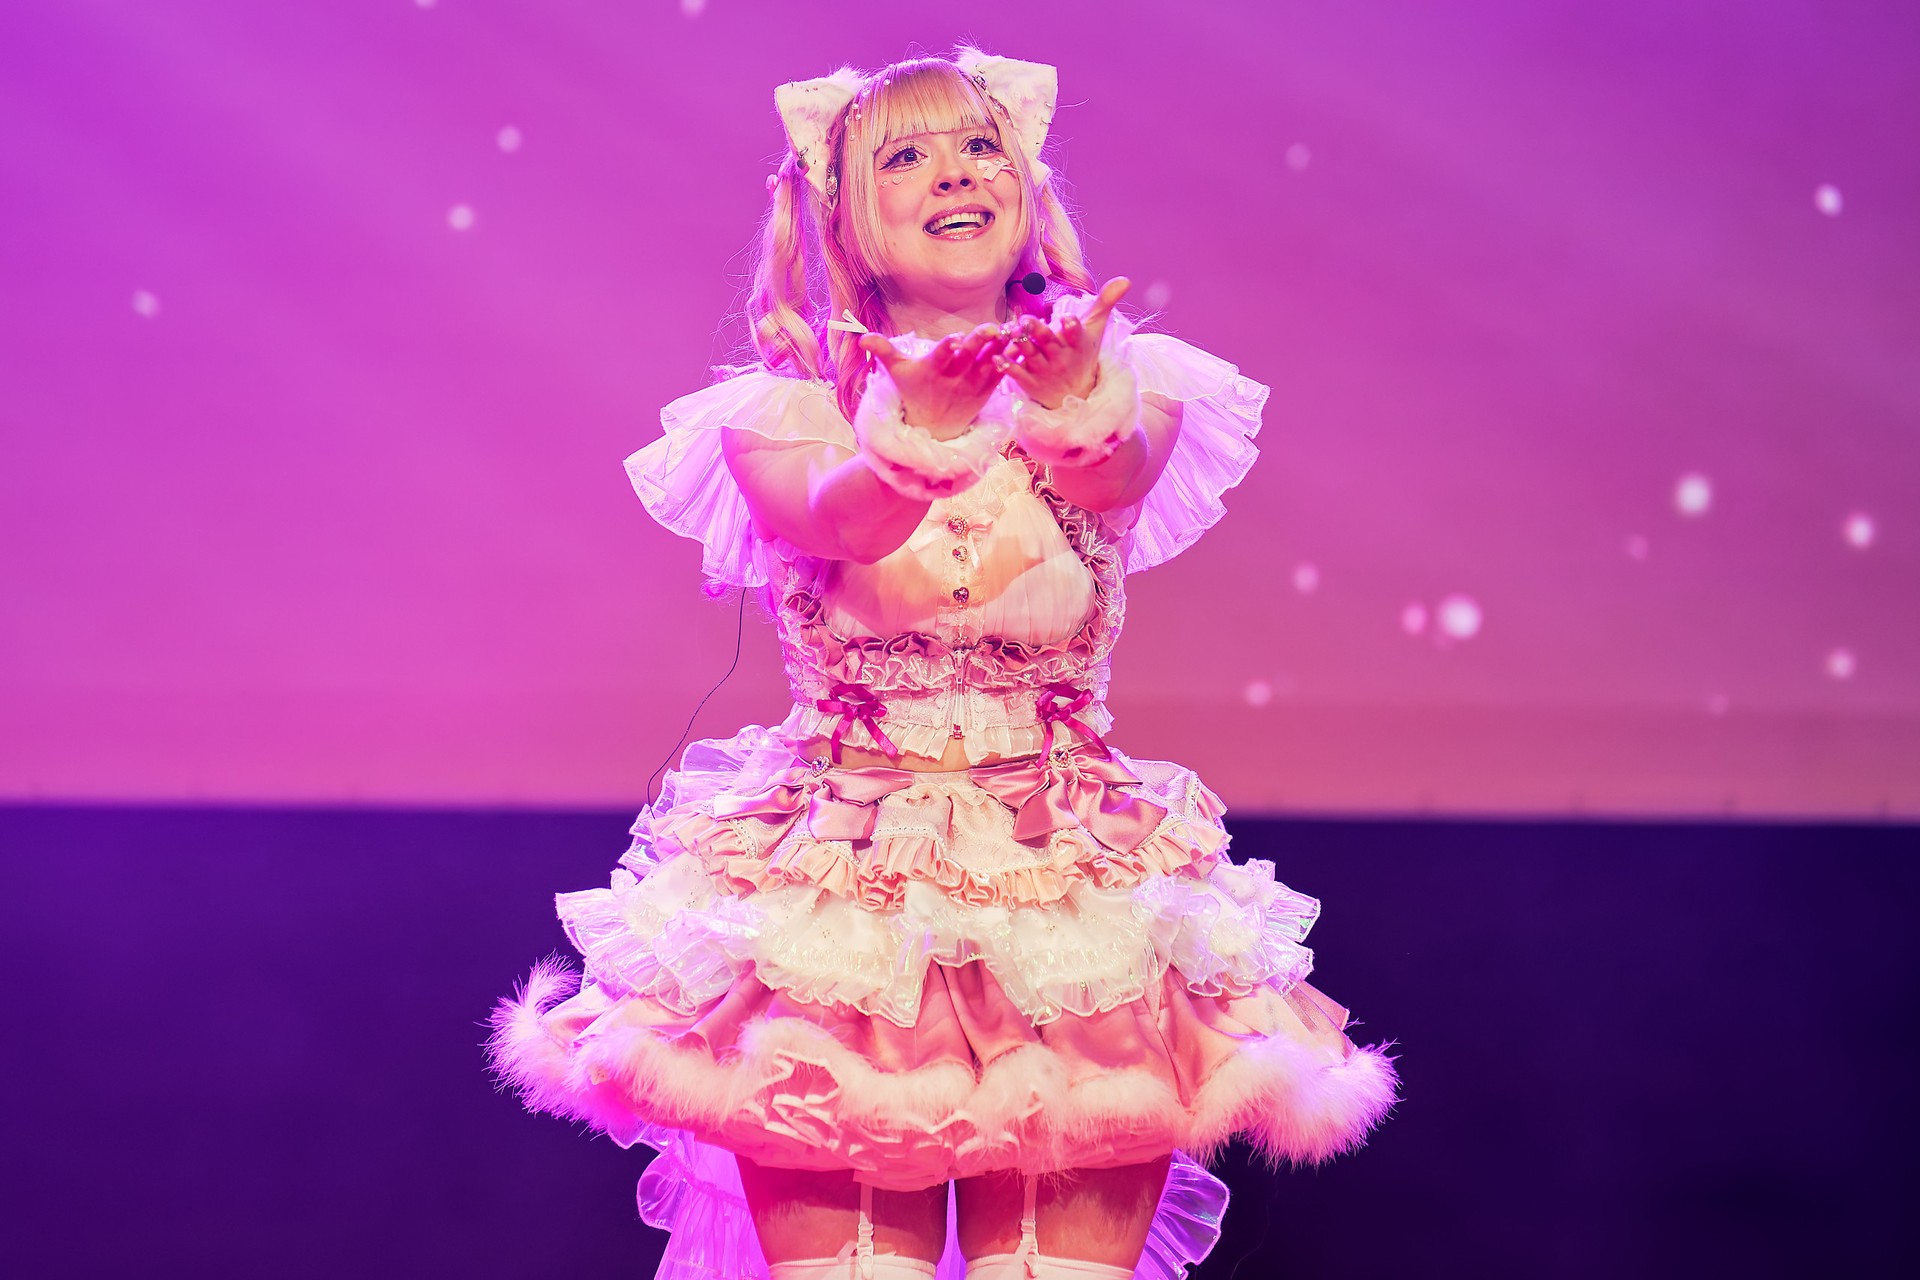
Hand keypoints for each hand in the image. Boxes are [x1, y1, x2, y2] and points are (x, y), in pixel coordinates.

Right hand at [859, 325, 1009, 433]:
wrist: (931, 429)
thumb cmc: (913, 392)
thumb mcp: (897, 372)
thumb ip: (884, 351)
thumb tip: (861, 338)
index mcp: (933, 369)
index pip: (940, 357)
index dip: (947, 348)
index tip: (955, 339)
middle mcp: (954, 377)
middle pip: (968, 356)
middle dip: (979, 342)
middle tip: (991, 328)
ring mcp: (972, 384)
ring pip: (988, 362)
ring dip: (1001, 347)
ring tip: (1012, 331)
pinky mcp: (987, 390)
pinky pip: (1001, 374)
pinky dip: (1010, 362)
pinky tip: (1021, 346)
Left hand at [994, 276, 1130, 409]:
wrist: (1075, 396)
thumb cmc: (1083, 355)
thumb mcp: (1095, 330)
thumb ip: (1105, 303)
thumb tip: (1125, 279)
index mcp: (1076, 344)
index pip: (1076, 335)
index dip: (1072, 328)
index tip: (1067, 319)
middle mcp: (1060, 358)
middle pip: (1049, 343)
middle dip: (1039, 332)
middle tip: (1027, 320)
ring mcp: (1044, 370)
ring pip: (1031, 355)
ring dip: (1020, 344)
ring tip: (1011, 331)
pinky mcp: (1029, 381)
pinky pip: (1017, 374)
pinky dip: (1007, 366)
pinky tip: (997, 357)